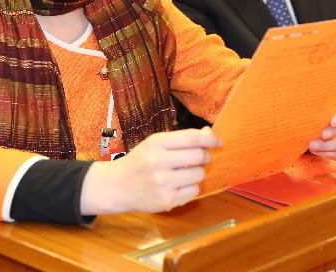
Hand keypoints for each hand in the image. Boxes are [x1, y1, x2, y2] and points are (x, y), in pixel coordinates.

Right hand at [79, 127, 220, 215]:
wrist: (117, 186)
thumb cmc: (140, 161)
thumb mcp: (155, 143)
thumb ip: (182, 139)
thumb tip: (209, 134)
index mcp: (156, 143)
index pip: (192, 138)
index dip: (210, 139)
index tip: (218, 142)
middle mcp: (159, 162)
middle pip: (199, 156)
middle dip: (205, 156)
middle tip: (202, 158)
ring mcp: (163, 183)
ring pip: (199, 174)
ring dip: (198, 173)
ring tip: (185, 173)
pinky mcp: (167, 201)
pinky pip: (194, 191)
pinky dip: (191, 187)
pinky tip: (179, 186)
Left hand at [309, 99, 335, 160]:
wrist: (323, 127)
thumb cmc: (323, 114)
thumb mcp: (323, 109)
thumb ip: (322, 111)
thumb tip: (314, 114)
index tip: (332, 122)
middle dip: (335, 133)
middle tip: (322, 135)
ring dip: (331, 146)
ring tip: (314, 146)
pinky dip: (333, 154)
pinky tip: (321, 152)